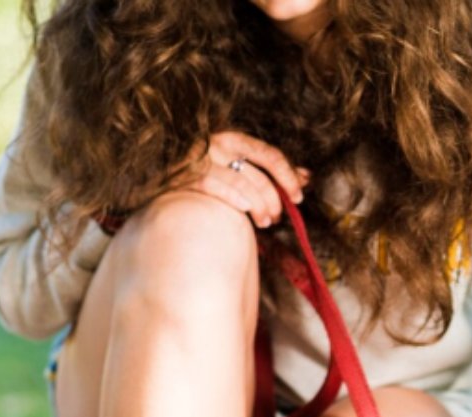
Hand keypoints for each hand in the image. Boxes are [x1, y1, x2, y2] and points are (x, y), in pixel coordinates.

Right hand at [178, 130, 308, 227]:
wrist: (165, 180)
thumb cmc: (210, 174)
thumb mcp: (241, 165)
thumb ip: (271, 170)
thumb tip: (307, 177)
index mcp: (234, 138)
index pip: (270, 155)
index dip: (288, 177)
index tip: (298, 197)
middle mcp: (218, 144)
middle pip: (259, 174)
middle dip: (274, 199)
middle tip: (277, 217)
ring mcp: (201, 159)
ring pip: (243, 184)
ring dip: (260, 207)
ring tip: (265, 222)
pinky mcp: (187, 176)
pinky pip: (218, 187)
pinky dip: (236, 199)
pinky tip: (246, 211)